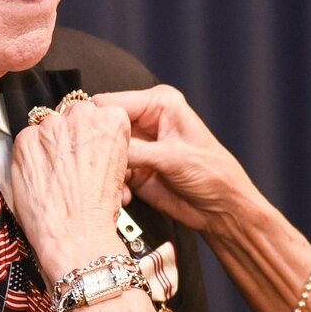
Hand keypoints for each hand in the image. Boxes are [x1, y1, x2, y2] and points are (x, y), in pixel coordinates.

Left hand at [8, 99, 132, 279]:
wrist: (75, 235)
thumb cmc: (97, 212)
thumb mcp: (117, 171)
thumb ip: (103, 145)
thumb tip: (89, 143)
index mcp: (111, 120)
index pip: (98, 111)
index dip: (91, 133)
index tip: (88, 148)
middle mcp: (82, 116)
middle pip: (72, 113)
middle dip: (70, 134)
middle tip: (69, 163)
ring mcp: (51, 126)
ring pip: (47, 126)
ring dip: (48, 144)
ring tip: (53, 174)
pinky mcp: (25, 140)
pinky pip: (26, 140)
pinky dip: (29, 156)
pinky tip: (39, 177)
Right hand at [92, 86, 261, 235]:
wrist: (222, 209)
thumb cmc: (213, 174)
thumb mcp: (173, 158)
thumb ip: (135, 150)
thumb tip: (101, 143)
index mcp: (159, 104)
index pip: (112, 103)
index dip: (98, 120)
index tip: (88, 141)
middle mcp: (146, 121)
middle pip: (104, 127)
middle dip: (100, 148)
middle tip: (100, 167)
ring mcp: (139, 146)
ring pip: (104, 152)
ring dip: (107, 170)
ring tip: (119, 186)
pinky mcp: (135, 169)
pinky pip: (111, 173)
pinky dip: (113, 185)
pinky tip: (126, 197)